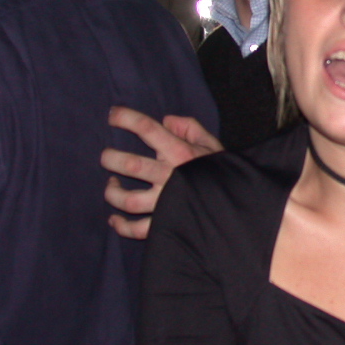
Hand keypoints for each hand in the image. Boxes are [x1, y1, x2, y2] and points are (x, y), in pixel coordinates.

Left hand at [102, 106, 222, 238]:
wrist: (237, 202)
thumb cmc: (222, 171)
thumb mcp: (211, 143)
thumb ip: (190, 127)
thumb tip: (167, 121)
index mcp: (181, 153)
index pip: (148, 129)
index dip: (126, 118)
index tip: (113, 114)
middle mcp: (170, 177)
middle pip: (130, 165)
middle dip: (111, 158)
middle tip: (106, 156)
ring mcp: (166, 203)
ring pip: (128, 200)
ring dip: (112, 193)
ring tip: (111, 185)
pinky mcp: (166, 224)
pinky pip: (138, 229)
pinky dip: (122, 226)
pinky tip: (114, 219)